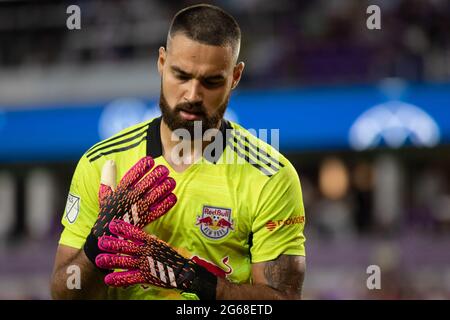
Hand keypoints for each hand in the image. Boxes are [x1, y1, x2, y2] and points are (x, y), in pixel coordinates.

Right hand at [84, 156, 176, 264]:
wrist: (107, 235)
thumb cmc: (108, 211)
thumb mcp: (104, 193)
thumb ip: (108, 177)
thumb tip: (110, 161)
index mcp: (120, 192)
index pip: (131, 176)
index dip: (141, 168)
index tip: (149, 160)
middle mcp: (130, 200)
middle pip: (145, 185)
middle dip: (156, 176)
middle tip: (165, 170)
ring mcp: (138, 210)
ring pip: (153, 196)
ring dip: (163, 188)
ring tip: (171, 181)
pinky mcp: (145, 220)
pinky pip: (157, 211)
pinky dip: (165, 204)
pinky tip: (173, 197)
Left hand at [95, 220, 217, 299]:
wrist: (183, 272)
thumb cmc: (170, 256)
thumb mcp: (159, 243)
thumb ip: (147, 239)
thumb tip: (137, 233)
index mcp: (150, 241)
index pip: (134, 232)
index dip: (122, 228)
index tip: (111, 224)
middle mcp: (147, 251)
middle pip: (126, 246)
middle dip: (112, 244)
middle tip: (100, 242)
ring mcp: (146, 264)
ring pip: (125, 261)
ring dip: (111, 260)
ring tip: (99, 259)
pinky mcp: (146, 276)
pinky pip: (130, 278)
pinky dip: (118, 278)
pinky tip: (108, 279)